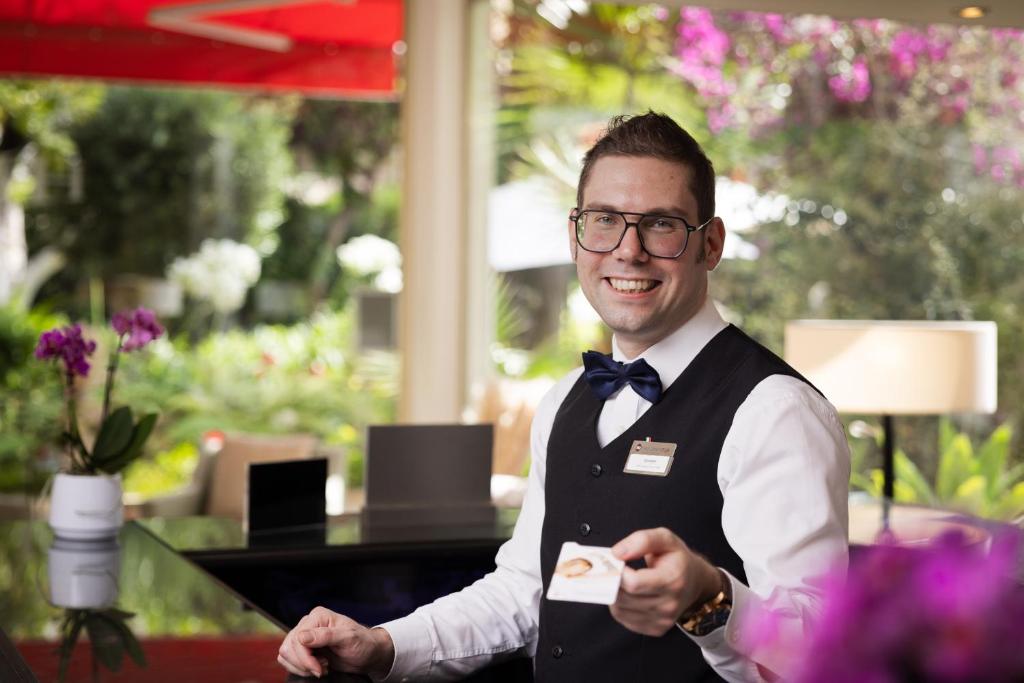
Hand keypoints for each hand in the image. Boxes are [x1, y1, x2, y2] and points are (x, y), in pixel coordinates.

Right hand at [277, 606, 394, 678]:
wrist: (367, 654)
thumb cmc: (362, 643)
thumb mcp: (348, 639)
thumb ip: (326, 636)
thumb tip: (302, 637)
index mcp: (318, 616)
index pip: (298, 639)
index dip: (305, 658)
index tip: (320, 669)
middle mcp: (308, 623)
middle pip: (288, 647)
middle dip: (303, 664)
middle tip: (323, 669)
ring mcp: (304, 636)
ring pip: (285, 653)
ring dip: (301, 666)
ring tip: (321, 667)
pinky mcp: (303, 648)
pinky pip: (287, 659)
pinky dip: (298, 668)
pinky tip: (315, 668)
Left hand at [609, 527, 721, 636]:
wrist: (695, 582)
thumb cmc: (678, 559)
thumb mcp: (665, 538)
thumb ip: (642, 540)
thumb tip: (617, 553)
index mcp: (673, 580)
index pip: (634, 583)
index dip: (618, 572)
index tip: (614, 562)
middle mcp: (670, 604)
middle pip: (623, 598)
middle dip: (612, 582)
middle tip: (611, 570)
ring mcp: (663, 620)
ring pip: (619, 610)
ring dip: (613, 594)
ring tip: (621, 580)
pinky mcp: (655, 629)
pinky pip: (623, 619)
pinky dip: (619, 606)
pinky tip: (628, 594)